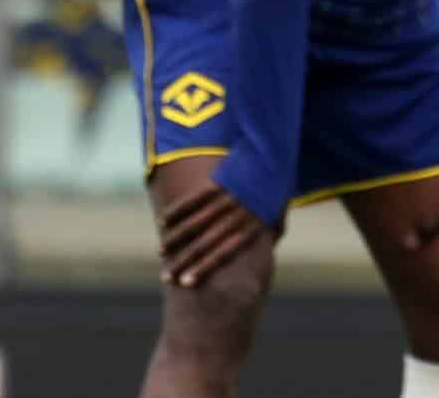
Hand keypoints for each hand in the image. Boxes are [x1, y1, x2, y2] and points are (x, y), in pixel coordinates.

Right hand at [159, 182, 273, 287]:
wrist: (276, 156)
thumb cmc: (276, 191)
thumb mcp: (277, 216)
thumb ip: (272, 235)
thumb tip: (268, 255)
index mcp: (251, 228)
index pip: (223, 253)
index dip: (203, 268)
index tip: (186, 284)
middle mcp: (237, 215)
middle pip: (206, 243)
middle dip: (184, 261)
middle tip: (166, 277)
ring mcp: (226, 198)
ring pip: (196, 222)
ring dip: (176, 239)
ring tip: (161, 253)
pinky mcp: (217, 182)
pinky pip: (193, 199)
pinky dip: (178, 210)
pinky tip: (162, 222)